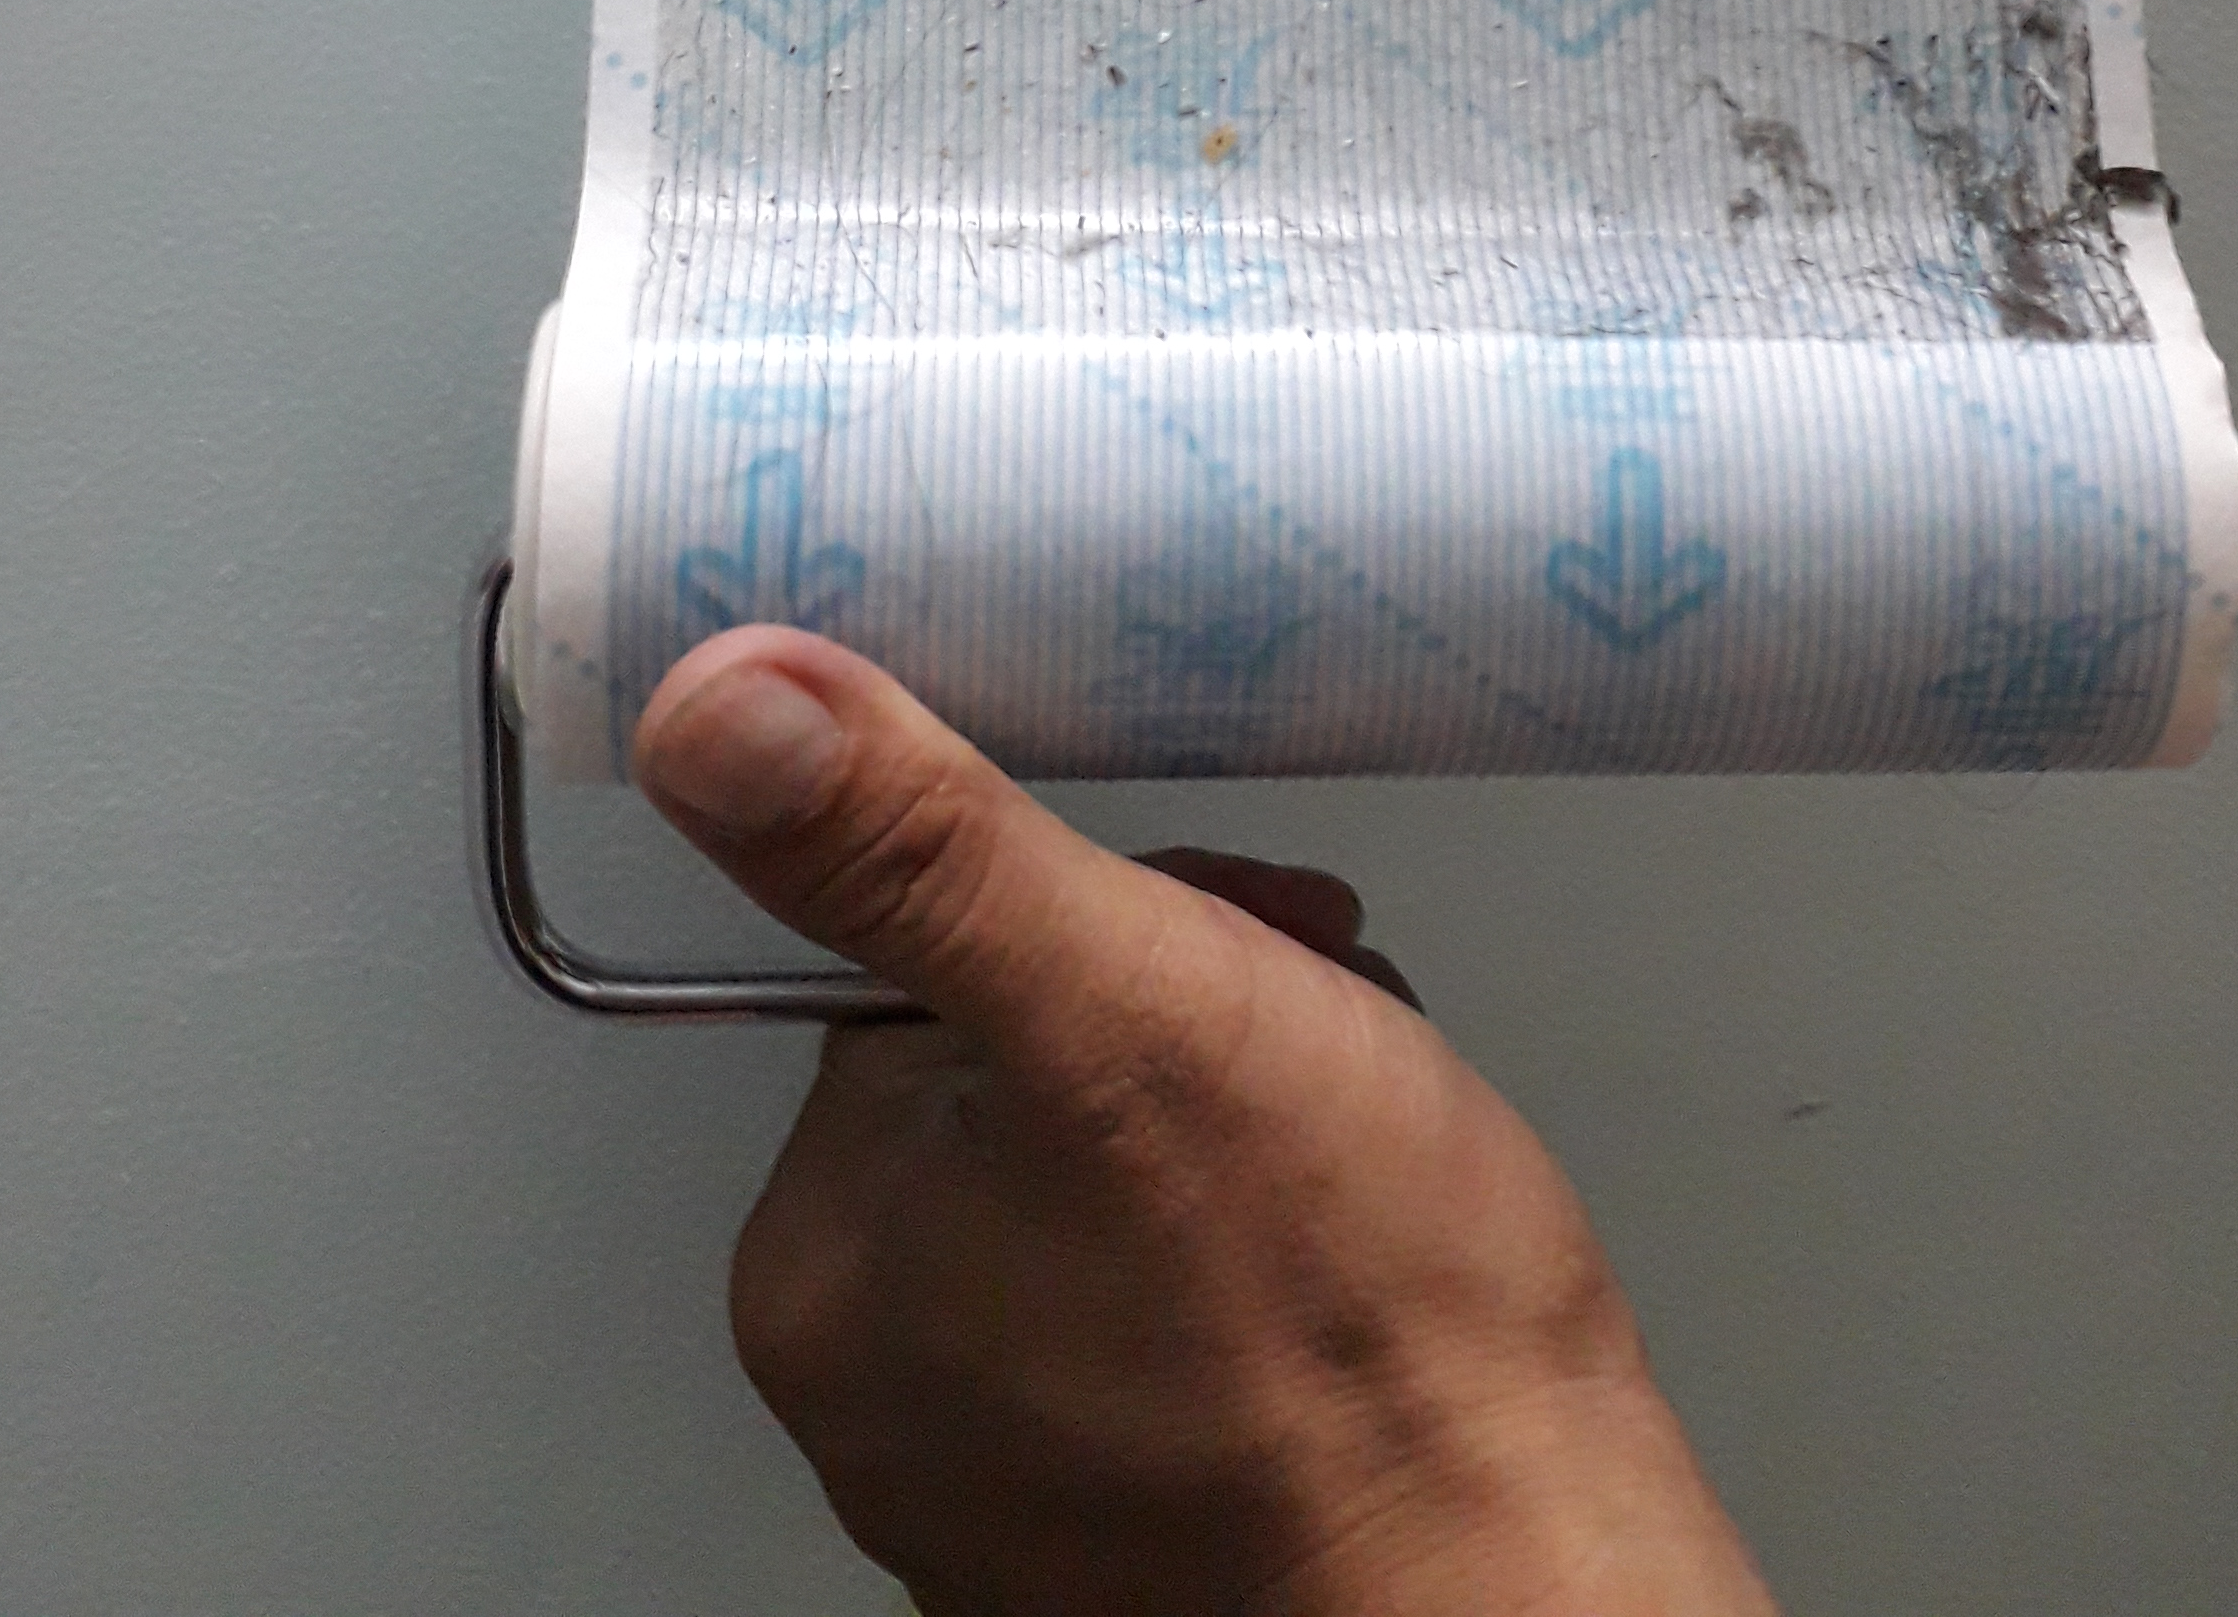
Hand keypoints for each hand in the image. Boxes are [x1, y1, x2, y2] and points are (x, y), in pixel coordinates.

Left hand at [633, 625, 1779, 1616]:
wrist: (1525, 1572)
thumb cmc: (1352, 1328)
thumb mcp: (1121, 1000)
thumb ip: (913, 846)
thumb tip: (711, 707)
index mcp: (823, 1262)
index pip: (920, 971)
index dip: (1093, 913)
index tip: (1217, 933)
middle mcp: (878, 1387)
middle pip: (1017, 1062)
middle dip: (1184, 1003)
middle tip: (1314, 1027)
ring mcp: (1005, 1472)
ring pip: (1108, 1169)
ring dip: (1237, 1102)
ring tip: (1358, 1145)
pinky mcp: (1127, 1515)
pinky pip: (1166, 1301)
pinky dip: (1261, 1243)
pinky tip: (1351, 1251)